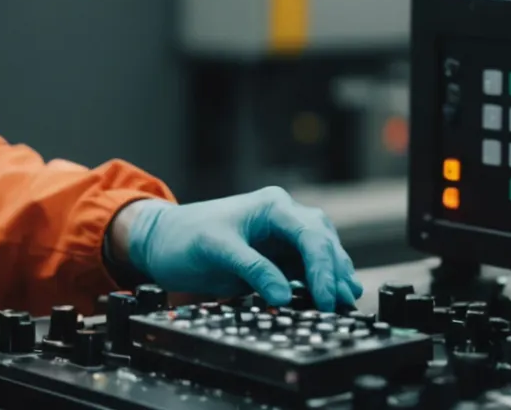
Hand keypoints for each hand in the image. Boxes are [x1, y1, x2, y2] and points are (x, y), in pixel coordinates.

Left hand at [113, 188, 361, 310]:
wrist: (164, 242)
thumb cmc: (185, 237)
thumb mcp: (216, 250)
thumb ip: (252, 269)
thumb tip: (283, 295)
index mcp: (272, 206)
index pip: (309, 234)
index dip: (322, 267)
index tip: (325, 297)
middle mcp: (283, 217)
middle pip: (322, 241)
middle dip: (334, 272)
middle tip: (340, 304)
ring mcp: (282, 236)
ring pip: (321, 252)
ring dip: (333, 276)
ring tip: (346, 301)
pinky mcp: (277, 255)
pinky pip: (306, 267)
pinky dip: (319, 281)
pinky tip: (330, 297)